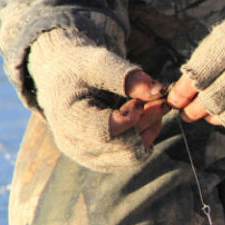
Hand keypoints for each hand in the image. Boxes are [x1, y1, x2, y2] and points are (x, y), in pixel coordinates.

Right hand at [27, 29, 169, 171]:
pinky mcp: (103, 161)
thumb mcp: (100, 62)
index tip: (140, 99)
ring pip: (134, 156)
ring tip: (151, 105)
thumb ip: (128, 77)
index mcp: (67, 119)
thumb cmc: (79, 68)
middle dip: (147, 121)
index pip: (106, 132)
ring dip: (150, 129)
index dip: (132, 117)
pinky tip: (144, 116)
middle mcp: (75, 145)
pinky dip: (146, 136)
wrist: (65, 81)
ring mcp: (89, 158)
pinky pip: (134, 157)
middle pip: (125, 147)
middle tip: (159, 100)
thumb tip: (159, 91)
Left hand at [168, 0, 224, 129]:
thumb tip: (178, 102)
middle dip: (196, 110)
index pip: (198, 78)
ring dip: (218, 118)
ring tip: (213, 112)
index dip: (181, 94)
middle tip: (191, 113)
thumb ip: (200, 68)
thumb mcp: (221, 39)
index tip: (175, 100)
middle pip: (214, 101)